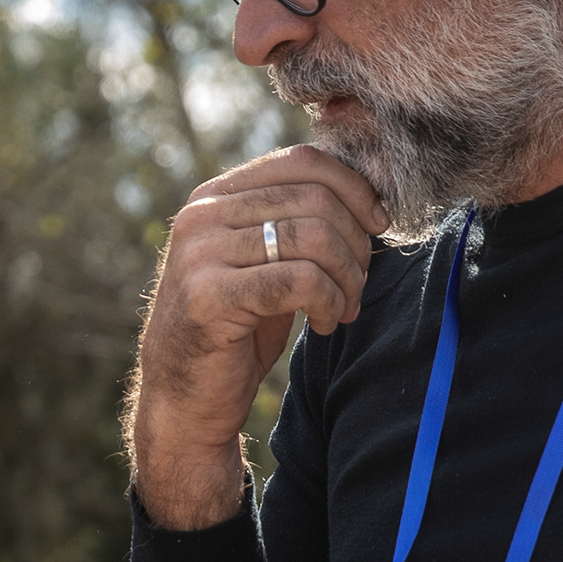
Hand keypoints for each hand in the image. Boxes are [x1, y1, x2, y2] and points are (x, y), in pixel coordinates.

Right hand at [127, 147, 387, 529]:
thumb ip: (292, 222)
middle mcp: (201, 215)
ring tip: (345, 307)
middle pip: (315, 198)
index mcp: (214, 196)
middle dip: (355, 242)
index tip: (377, 225)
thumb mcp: (262, 263)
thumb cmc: (235, 331)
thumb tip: (366, 191)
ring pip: (313, 238)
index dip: (353, 188)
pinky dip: (330, 302)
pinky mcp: (209, 295)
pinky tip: (327, 323)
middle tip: (359, 282)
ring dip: (347, 277)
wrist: (185, 401)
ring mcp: (200, 254)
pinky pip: (300, 281)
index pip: (300, 161)